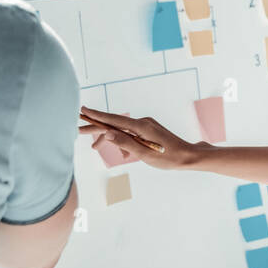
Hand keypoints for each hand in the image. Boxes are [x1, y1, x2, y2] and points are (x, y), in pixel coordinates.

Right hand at [78, 106, 200, 169]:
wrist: (188, 156)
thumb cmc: (168, 157)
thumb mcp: (144, 154)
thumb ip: (125, 143)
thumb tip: (107, 134)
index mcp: (141, 126)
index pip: (114, 120)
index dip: (97, 116)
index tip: (83, 110)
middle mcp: (143, 122)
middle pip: (115, 124)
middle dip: (97, 128)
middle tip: (78, 130)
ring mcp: (146, 125)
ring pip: (122, 130)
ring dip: (110, 139)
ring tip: (96, 149)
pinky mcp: (148, 129)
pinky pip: (130, 133)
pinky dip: (123, 142)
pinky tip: (124, 154)